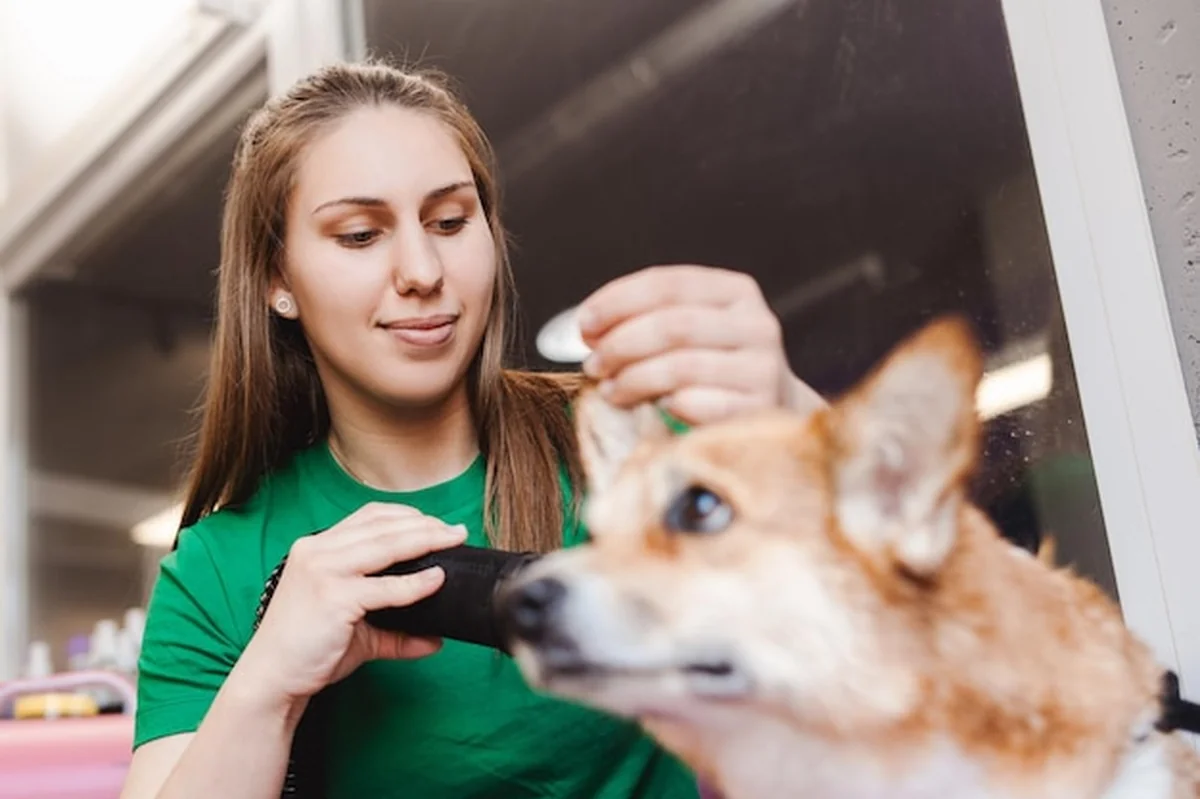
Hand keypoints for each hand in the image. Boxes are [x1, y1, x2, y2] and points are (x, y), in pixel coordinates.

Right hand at [236, 503, 467, 704]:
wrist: (271, 679)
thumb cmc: (308, 651)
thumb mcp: (357, 633)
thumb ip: (396, 632)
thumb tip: (435, 639)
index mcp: (318, 548)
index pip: (369, 517)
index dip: (406, 516)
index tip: (436, 524)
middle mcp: (318, 551)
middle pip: (383, 526)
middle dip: (426, 526)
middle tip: (457, 532)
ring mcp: (324, 571)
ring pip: (387, 545)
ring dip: (426, 540)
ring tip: (453, 543)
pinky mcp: (333, 597)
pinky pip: (384, 585)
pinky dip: (415, 582)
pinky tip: (436, 580)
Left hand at [577, 265, 822, 423]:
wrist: (770, 408)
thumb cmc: (714, 366)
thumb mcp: (688, 330)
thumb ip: (644, 318)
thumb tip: (587, 327)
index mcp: (735, 291)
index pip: (667, 284)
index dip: (618, 301)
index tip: (584, 324)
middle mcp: (757, 323)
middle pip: (673, 325)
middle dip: (621, 344)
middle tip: (593, 365)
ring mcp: (764, 367)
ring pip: (682, 366)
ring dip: (634, 379)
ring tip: (610, 390)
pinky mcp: (761, 408)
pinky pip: (701, 404)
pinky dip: (669, 406)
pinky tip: (654, 410)